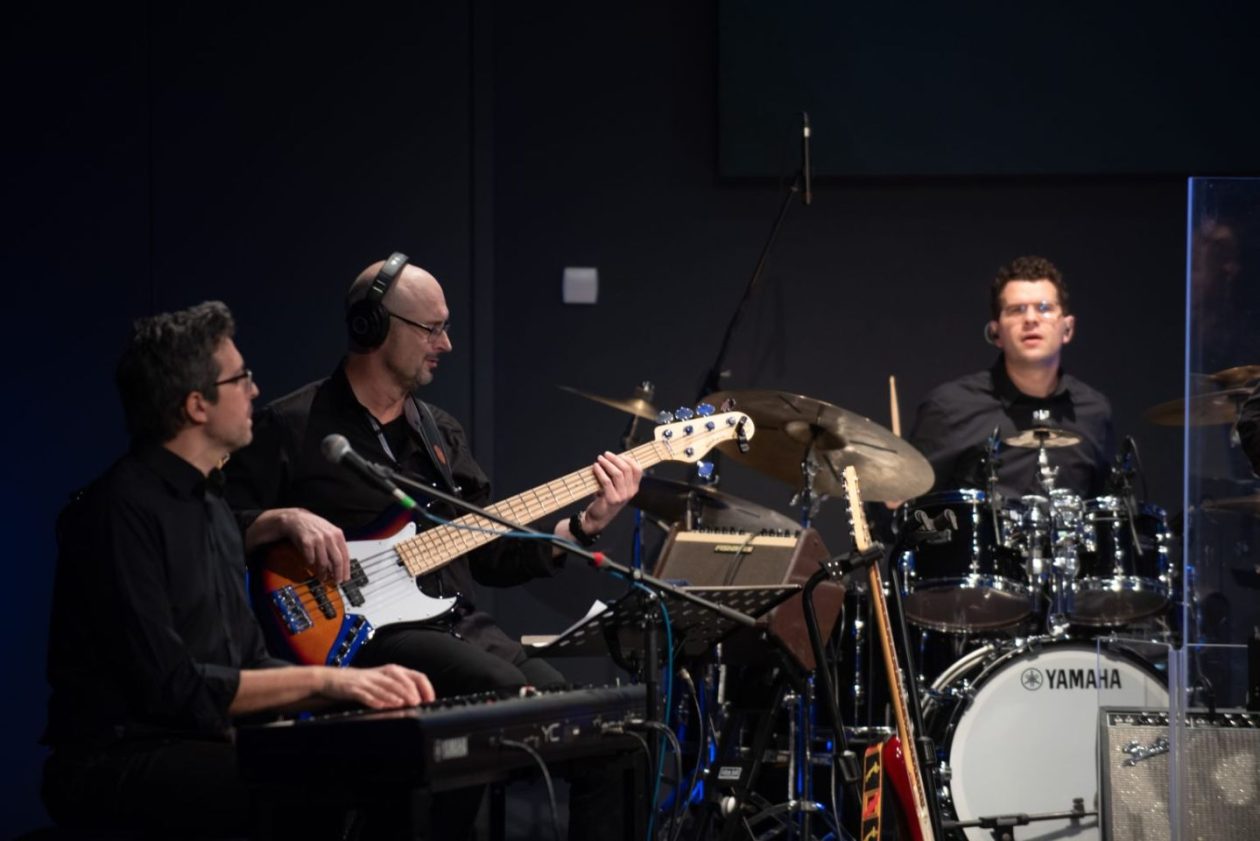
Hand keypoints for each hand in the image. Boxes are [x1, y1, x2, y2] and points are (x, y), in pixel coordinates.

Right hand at [280, 508, 349, 582]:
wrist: (296, 519)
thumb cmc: (313, 527)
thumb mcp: (329, 532)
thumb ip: (336, 546)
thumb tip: (341, 564)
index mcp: (337, 534)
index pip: (345, 555)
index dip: (346, 569)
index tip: (345, 578)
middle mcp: (329, 537)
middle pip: (337, 560)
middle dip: (337, 574)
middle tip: (336, 582)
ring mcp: (318, 539)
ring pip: (323, 562)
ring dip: (323, 573)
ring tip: (322, 577)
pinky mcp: (306, 542)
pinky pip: (310, 559)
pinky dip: (311, 564)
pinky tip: (311, 565)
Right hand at [321, 664, 435, 709]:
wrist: (333, 679)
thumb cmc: (361, 682)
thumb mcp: (384, 681)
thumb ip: (400, 688)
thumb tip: (419, 700)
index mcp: (392, 671)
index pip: (414, 675)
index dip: (424, 687)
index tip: (430, 699)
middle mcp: (382, 674)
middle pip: (400, 680)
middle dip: (410, 691)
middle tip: (417, 702)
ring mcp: (368, 680)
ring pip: (385, 686)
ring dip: (395, 696)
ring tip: (403, 704)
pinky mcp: (355, 688)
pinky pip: (366, 694)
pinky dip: (374, 700)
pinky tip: (381, 706)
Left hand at [582, 451, 642, 532]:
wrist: (598, 517)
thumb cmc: (606, 499)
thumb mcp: (616, 487)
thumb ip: (618, 475)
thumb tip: (613, 458)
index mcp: (634, 488)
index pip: (638, 469)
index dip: (628, 459)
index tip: (618, 454)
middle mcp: (630, 492)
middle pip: (627, 469)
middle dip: (615, 459)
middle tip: (606, 454)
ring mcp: (622, 496)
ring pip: (618, 474)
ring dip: (607, 463)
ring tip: (600, 459)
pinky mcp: (611, 499)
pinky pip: (606, 481)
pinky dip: (600, 471)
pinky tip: (595, 467)